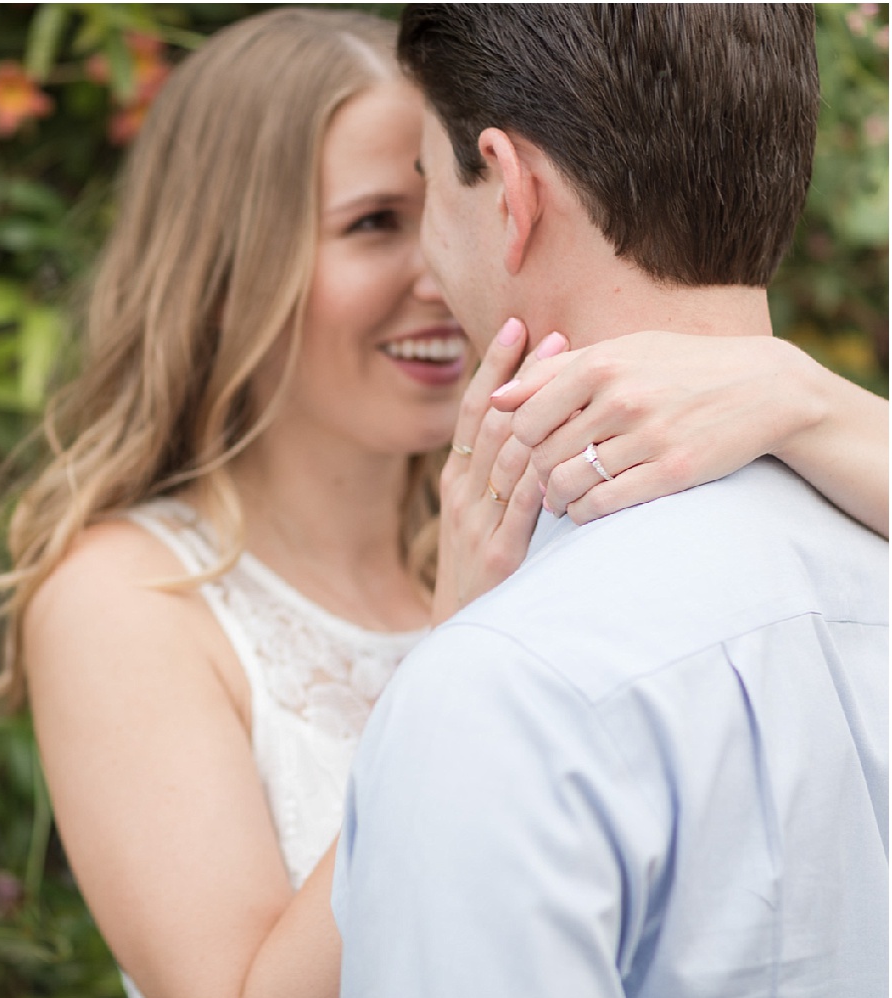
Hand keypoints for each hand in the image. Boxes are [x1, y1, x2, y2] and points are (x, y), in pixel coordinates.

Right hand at [433, 319, 561, 623]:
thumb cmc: (483, 573)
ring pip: (510, 454)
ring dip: (544, 412)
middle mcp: (463, 492)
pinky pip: (526, 501)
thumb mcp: (481, 519)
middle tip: (555, 335)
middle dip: (525, 377)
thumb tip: (533, 430)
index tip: (520, 327)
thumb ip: (501, 478)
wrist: (463, 636)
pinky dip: (550, 469)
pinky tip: (574, 444)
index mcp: (457, 479)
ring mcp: (479, 520)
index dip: (496, 367)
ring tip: (576, 379)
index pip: (476, 410)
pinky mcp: (500, 551)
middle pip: (495, 421)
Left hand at [488, 332, 820, 523]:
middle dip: (535, 474)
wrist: (763, 387)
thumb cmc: (679, 366)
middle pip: (542, 454)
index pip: (524, 419)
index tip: (531, 448)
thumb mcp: (620, 351)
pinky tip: (588, 509)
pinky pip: (603, 503)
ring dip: (555, 499)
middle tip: (543, 481)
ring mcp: (648, 437)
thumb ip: (554, 372)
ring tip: (560, 499)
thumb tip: (496, 399)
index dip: (519, 441)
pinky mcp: (672, 472)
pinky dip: (585, 512)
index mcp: (600, 364)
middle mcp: (620, 399)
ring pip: (568, 483)